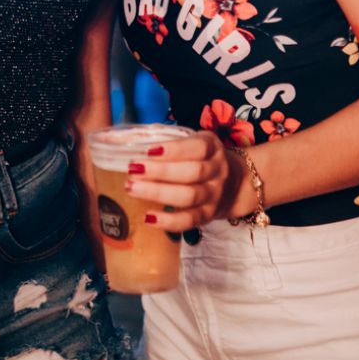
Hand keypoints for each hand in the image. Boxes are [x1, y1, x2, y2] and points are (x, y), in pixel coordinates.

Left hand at [123, 131, 244, 230]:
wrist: (236, 184)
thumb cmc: (201, 158)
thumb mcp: (194, 142)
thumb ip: (168, 140)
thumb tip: (122, 137)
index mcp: (211, 147)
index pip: (196, 148)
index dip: (173, 150)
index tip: (148, 151)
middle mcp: (217, 170)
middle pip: (191, 173)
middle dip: (159, 172)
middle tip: (132, 170)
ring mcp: (214, 194)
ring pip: (188, 196)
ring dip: (158, 193)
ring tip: (131, 188)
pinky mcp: (208, 215)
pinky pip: (189, 220)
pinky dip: (168, 221)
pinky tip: (148, 217)